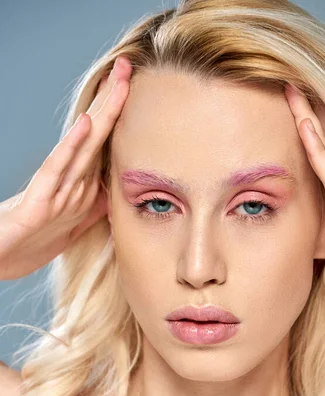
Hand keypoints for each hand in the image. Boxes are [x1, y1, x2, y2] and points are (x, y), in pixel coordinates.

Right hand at [0, 54, 131, 279]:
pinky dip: (72, 146)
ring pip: (84, 145)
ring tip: (117, 81)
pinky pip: (57, 170)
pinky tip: (85, 124)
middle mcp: (67, 180)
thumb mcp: (72, 225)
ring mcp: (53, 189)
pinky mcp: (39, 203)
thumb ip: (94, 208)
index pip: (101, 143)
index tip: (132, 85)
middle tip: (129, 66)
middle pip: (96, 135)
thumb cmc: (32, 239)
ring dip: (102, 112)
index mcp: (78, 183)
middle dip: (113, 100)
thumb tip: (117, 194)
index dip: (117, 115)